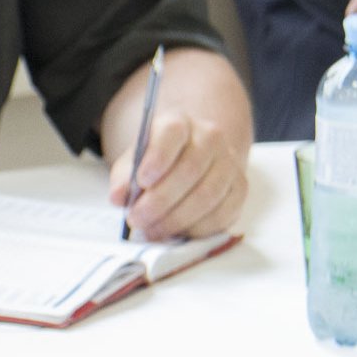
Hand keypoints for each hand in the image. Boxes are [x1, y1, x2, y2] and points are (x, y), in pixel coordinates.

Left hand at [106, 109, 246, 240]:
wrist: (189, 159)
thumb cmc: (155, 162)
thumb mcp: (133, 163)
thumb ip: (123, 179)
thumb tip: (117, 198)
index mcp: (179, 124)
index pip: (172, 133)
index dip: (158, 157)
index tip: (142, 181)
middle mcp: (210, 138)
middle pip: (190, 169)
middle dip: (160, 200)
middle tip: (137, 219)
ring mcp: (229, 162)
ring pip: (208, 194)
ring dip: (177, 218)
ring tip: (152, 230)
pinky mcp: (240, 188)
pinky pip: (223, 212)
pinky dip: (198, 227)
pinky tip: (177, 233)